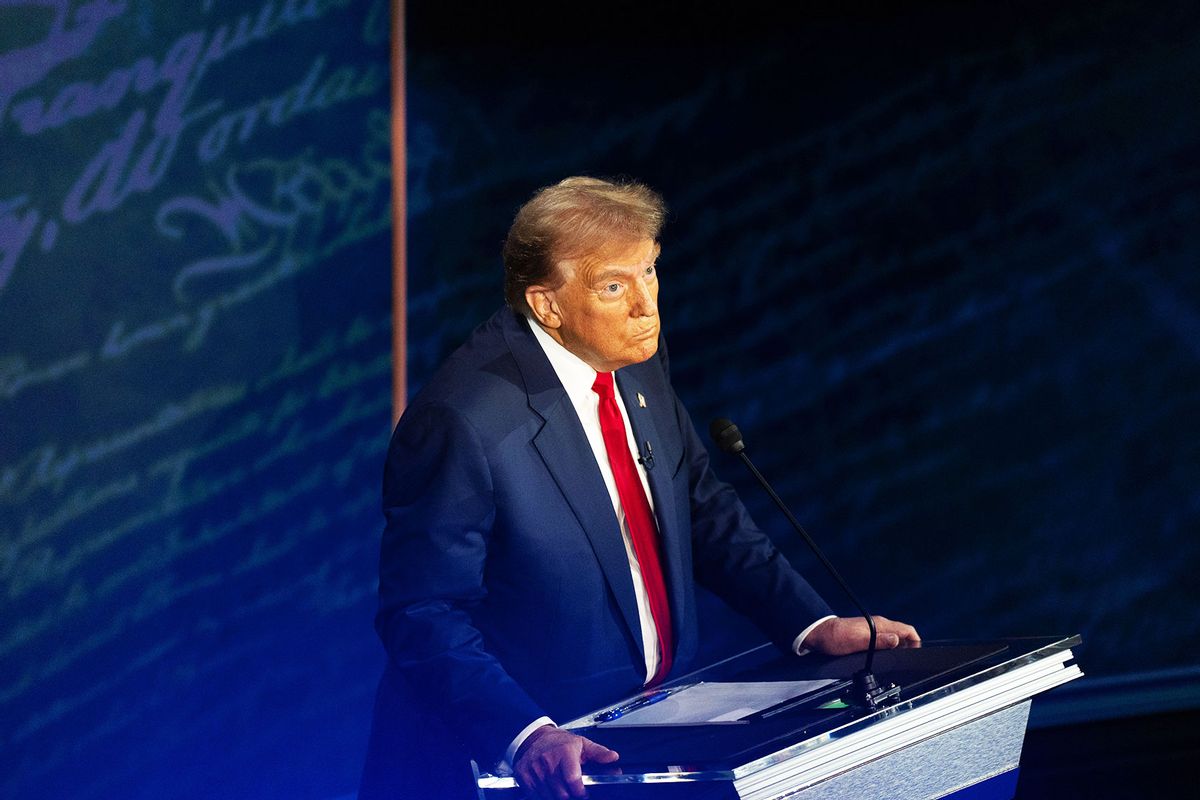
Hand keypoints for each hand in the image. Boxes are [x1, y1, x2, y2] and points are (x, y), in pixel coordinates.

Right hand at [514, 725, 619, 799]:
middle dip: (570, 796)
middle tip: (573, 791)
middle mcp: (548, 761)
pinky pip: (536, 796)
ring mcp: (535, 770)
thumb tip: (613, 757)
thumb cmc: (559, 743)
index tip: (584, 793)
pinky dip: (544, 796)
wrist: (534, 738)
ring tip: (561, 788)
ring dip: (558, 796)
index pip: (573, 781)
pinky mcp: (524, 777)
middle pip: (562, 793)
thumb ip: (598, 752)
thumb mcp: (581, 743)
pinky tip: (549, 788)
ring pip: (550, 797)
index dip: (581, 792)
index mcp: (565, 752)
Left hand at [802, 615, 920, 655]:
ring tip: (892, 663)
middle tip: (904, 662)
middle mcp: (879, 626)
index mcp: (880, 625)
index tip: (915, 654)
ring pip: (893, 640)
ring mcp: (873, 630)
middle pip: (902, 636)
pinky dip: (886, 650)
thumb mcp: (858, 642)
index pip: (907, 630)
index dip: (916, 643)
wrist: (819, 634)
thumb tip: (897, 640)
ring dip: (896, 650)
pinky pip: (882, 642)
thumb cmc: (835, 637)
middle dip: (907, 649)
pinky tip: (880, 659)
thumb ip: (878, 641)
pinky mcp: (866, 636)